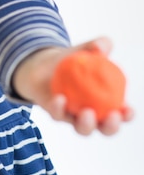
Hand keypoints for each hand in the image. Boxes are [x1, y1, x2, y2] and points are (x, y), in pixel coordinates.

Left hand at [12, 37, 133, 135]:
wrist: (46, 63)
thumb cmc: (74, 58)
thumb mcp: (87, 48)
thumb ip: (98, 45)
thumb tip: (101, 47)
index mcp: (106, 102)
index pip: (121, 113)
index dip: (127, 115)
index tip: (127, 109)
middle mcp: (92, 115)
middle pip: (105, 129)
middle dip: (111, 127)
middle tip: (111, 116)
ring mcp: (73, 117)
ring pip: (82, 129)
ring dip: (86, 124)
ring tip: (87, 113)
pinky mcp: (55, 113)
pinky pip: (58, 115)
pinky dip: (59, 108)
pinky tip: (59, 99)